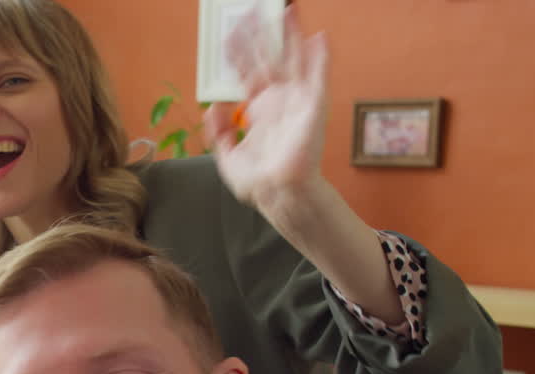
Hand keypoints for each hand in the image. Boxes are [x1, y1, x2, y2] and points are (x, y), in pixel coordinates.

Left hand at [204, 5, 327, 212]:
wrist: (276, 195)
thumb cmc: (257, 181)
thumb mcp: (226, 155)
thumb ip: (218, 131)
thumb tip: (214, 106)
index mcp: (260, 109)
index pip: (248, 71)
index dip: (239, 52)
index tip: (230, 32)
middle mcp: (279, 101)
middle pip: (270, 58)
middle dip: (262, 35)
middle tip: (254, 10)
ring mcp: (296, 102)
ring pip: (293, 60)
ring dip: (291, 36)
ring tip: (288, 11)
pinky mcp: (312, 108)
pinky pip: (317, 78)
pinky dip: (320, 58)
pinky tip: (318, 38)